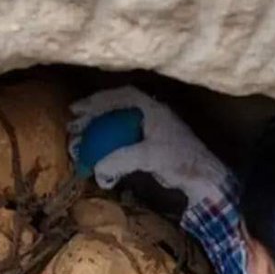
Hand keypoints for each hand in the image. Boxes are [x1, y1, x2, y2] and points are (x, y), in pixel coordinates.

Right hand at [68, 86, 228, 205]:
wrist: (201, 177)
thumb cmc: (180, 160)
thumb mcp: (149, 157)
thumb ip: (122, 159)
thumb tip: (98, 168)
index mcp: (151, 108)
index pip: (119, 96)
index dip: (96, 101)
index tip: (77, 110)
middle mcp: (149, 114)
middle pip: (114, 110)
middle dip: (91, 118)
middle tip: (73, 126)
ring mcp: (149, 130)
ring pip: (117, 125)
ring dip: (97, 132)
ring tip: (79, 142)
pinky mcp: (149, 146)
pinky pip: (122, 141)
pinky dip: (108, 147)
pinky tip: (98, 157)